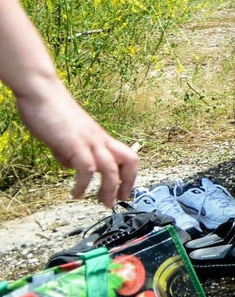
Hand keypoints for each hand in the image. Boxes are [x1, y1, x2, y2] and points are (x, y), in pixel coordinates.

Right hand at [15, 83, 138, 207]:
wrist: (42, 92)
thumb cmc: (51, 112)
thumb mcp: (66, 137)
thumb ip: (70, 152)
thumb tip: (70, 166)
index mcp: (101, 137)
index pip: (128, 156)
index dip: (129, 176)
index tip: (122, 193)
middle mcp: (100, 139)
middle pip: (130, 161)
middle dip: (128, 184)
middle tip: (117, 202)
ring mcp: (90, 140)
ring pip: (111, 169)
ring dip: (108, 190)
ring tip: (102, 203)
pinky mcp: (75, 143)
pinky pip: (87, 168)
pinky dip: (83, 184)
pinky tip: (75, 193)